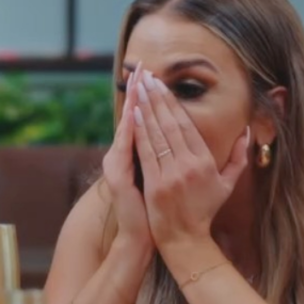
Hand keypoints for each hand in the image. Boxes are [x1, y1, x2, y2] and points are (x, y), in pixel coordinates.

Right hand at [102, 64, 152, 255]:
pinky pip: (126, 147)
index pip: (143, 119)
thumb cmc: (159, 212)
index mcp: (138, 155)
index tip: (152, 74)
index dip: (148, 97)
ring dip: (133, 102)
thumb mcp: (165, 182)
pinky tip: (133, 111)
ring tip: (137, 78)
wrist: (143, 237)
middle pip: (133, 117)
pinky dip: (130, 129)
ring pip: (128, 126)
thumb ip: (169, 160)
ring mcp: (118, 164)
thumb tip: (185, 141)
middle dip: (139, 91)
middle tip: (141, 66)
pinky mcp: (117, 175)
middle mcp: (122, 156)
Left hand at [130, 72, 249, 250]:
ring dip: (147, 109)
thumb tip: (246, 132)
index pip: (187, 126)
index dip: (173, 103)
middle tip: (147, 78)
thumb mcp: (227, 184)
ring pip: (158, 135)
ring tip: (139, 89)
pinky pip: (147, 152)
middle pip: (171, 125)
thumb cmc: (204, 211)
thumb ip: (238, 157)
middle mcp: (189, 165)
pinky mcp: (155, 184)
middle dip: (158, 99)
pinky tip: (133, 115)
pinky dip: (139, 132)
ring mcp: (171, 174)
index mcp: (205, 162)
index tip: (162, 85)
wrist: (185, 239)